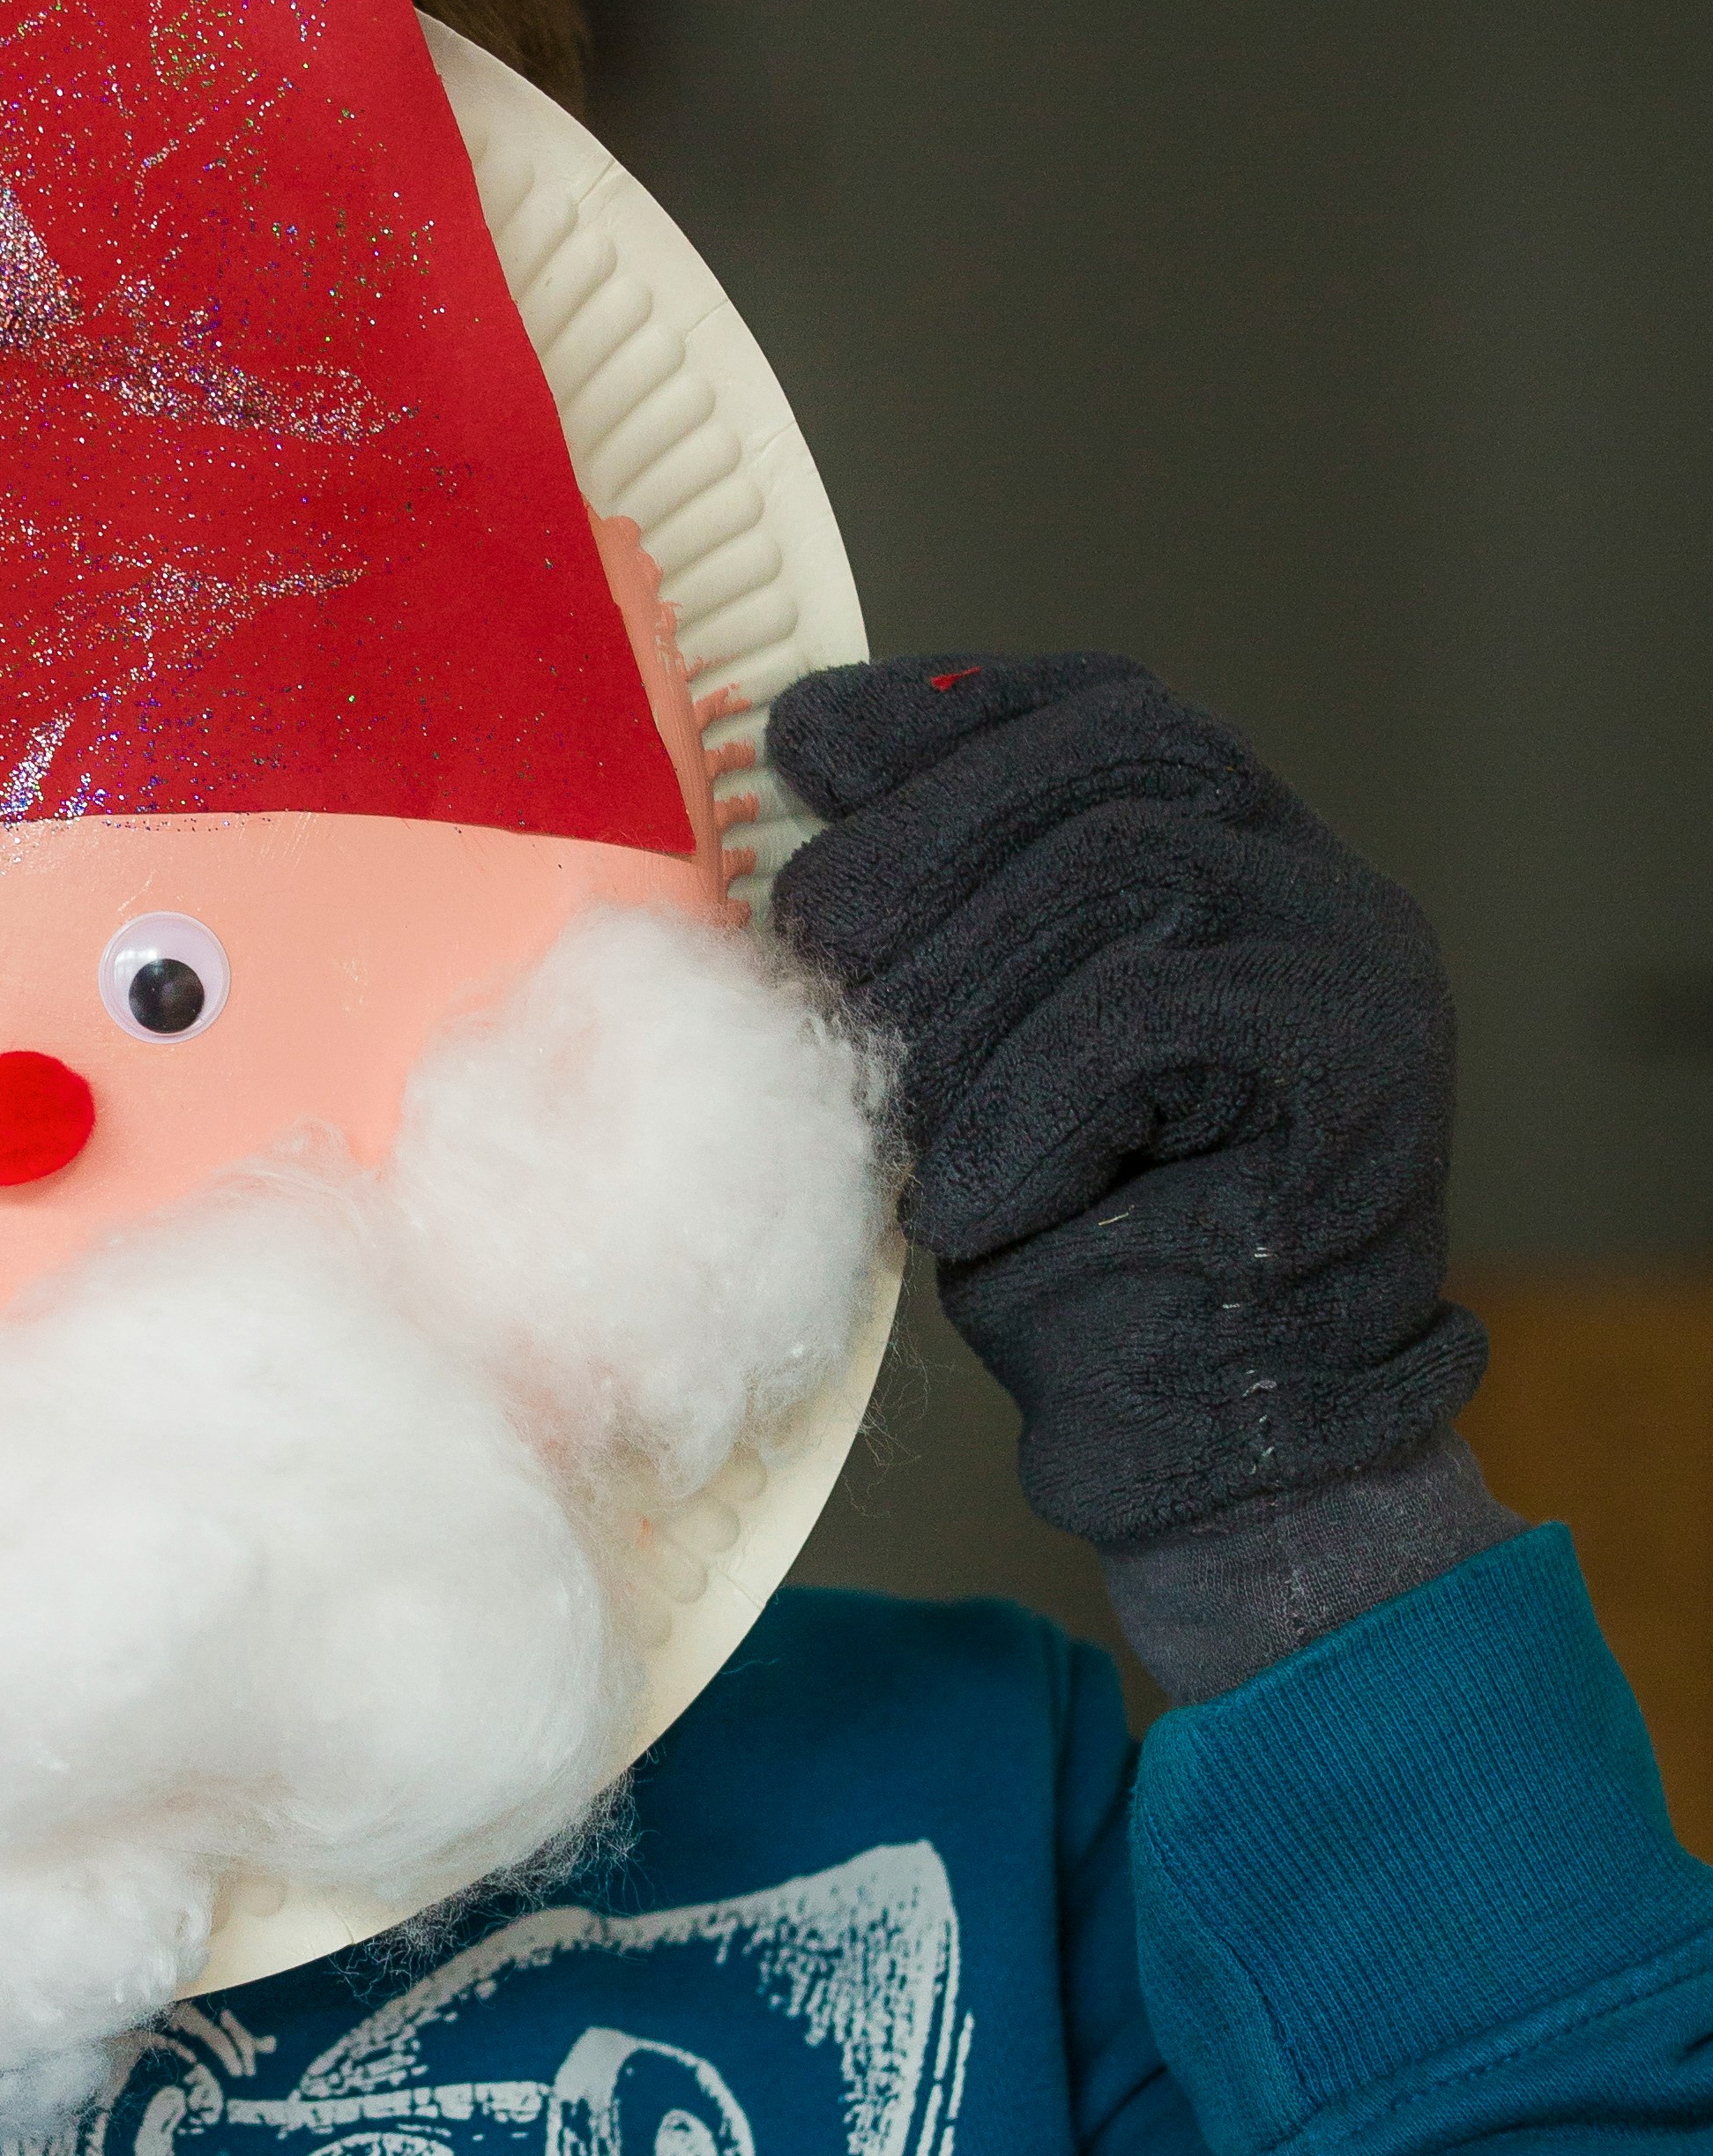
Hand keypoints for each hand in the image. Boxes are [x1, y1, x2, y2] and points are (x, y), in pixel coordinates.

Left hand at [766, 652, 1482, 1551]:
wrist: (1214, 1445)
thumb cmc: (1079, 1257)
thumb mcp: (971, 1058)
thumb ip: (935, 929)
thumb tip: (796, 799)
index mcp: (1241, 857)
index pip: (1099, 712)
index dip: (948, 710)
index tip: (804, 742)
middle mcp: (1319, 886)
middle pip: (1114, 762)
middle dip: (928, 829)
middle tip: (810, 930)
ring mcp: (1357, 964)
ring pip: (1126, 868)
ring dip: (962, 974)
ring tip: (882, 1090)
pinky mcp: (1359, 1061)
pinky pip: (1148, 1013)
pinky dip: (1024, 1096)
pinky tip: (964, 1193)